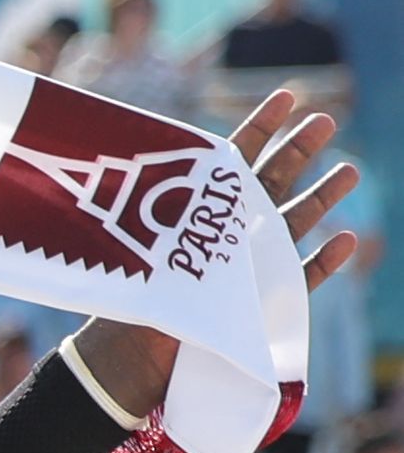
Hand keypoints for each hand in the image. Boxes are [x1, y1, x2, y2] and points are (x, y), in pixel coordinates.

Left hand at [60, 87, 367, 423]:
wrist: (127, 359)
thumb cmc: (124, 300)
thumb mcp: (130, 247)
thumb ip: (137, 212)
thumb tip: (102, 159)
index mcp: (199, 211)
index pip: (234, 158)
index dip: (261, 126)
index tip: (288, 94)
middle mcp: (230, 232)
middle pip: (272, 182)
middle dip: (298, 150)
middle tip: (327, 120)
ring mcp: (251, 266)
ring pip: (294, 224)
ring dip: (321, 197)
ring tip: (350, 170)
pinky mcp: (262, 304)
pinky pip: (299, 280)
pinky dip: (322, 262)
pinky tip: (345, 238)